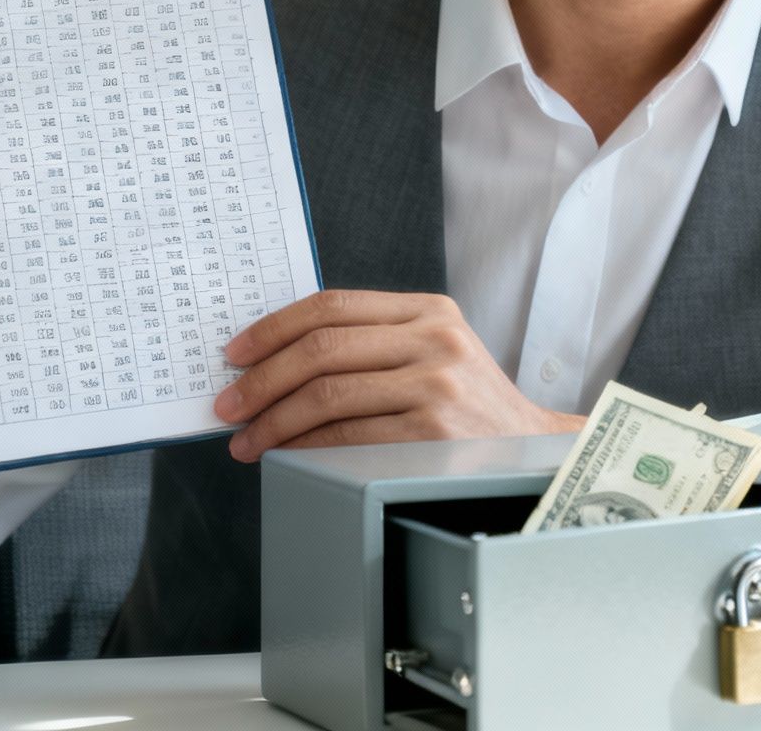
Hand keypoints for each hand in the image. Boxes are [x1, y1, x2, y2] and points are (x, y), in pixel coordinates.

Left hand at [212, 289, 585, 461]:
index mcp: (428, 309)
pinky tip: (285, 453)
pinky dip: (305, 446)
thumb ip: (371, 342)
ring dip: (273, 420)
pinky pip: (347, 437)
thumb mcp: (433, 351)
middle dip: (261, 379)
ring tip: (246, 439)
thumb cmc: (466, 405)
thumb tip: (272, 360)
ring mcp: (437, 385)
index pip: (332, 306)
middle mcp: (435, 339)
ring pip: (327, 395)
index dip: (273, 328)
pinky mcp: (433, 433)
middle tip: (228, 404)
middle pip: (321, 349)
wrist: (532, 452)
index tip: (235, 354)